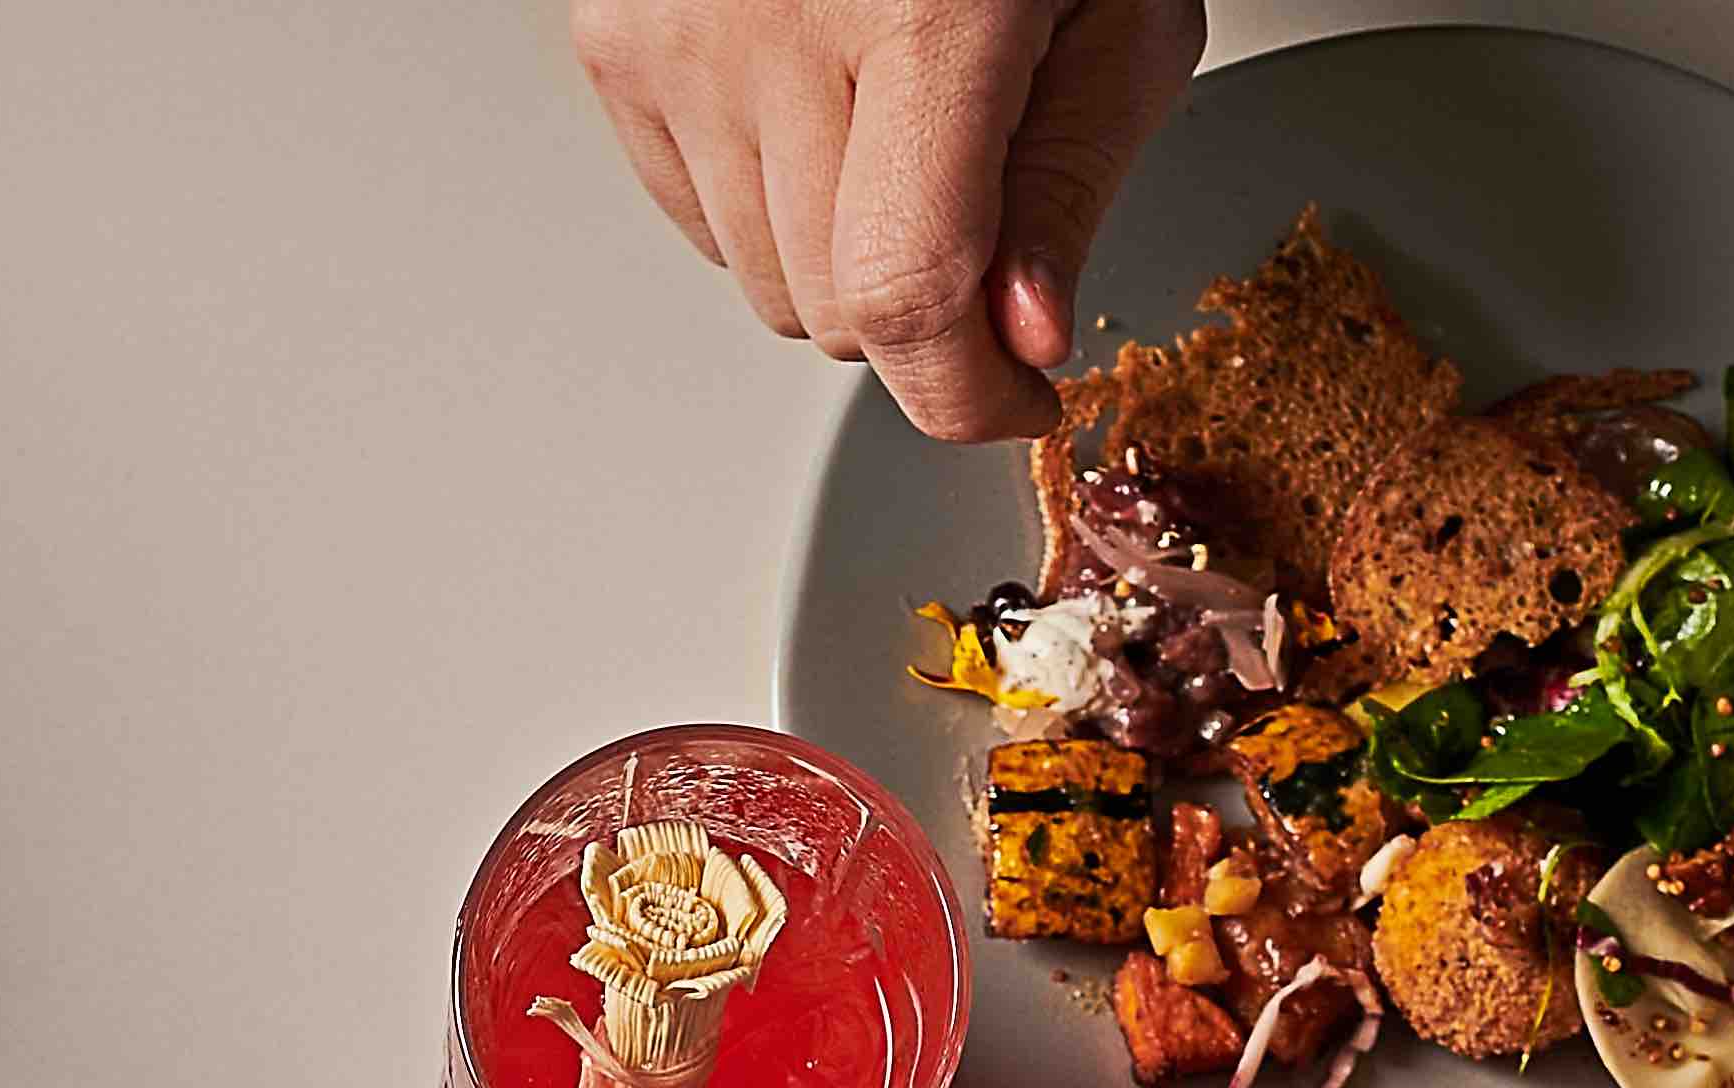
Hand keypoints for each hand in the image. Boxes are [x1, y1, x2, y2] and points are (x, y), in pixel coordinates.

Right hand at [572, 0, 1201, 439]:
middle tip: (986, 217)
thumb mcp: (1114, 8)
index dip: (962, 393)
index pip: (905, 292)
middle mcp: (774, 28)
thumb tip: (1021, 340)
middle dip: (926, 311)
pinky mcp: (619, 44)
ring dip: (842, 259)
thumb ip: (1074, 178)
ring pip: (763, 286)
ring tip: (898, 132)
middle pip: (836, 311)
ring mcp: (677, 40)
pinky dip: (770, 207)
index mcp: (926, 13)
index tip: (1014, 401)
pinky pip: (696, 222)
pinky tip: (824, 111)